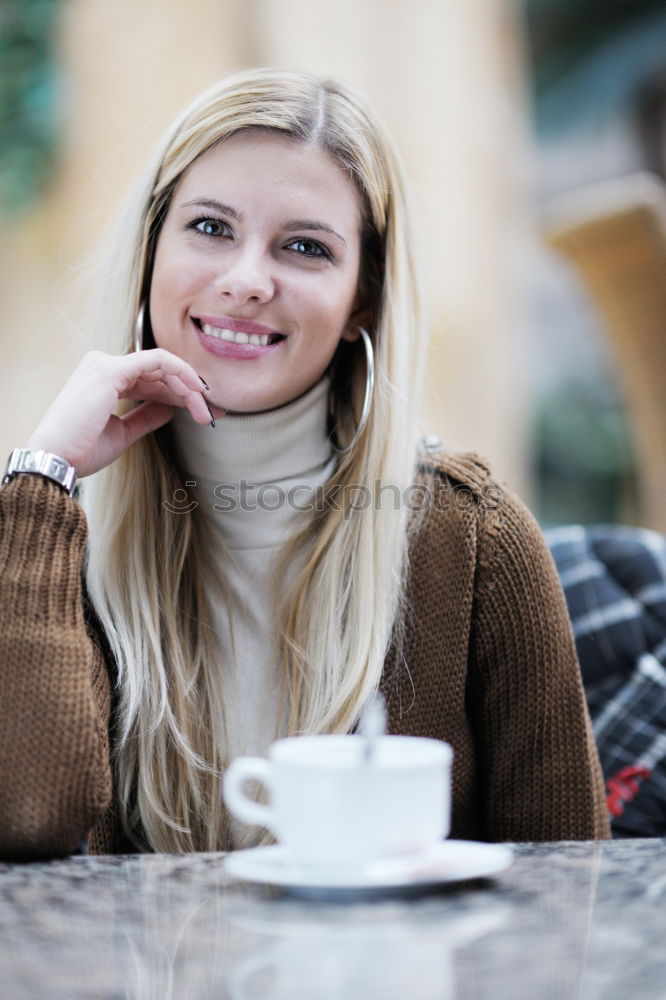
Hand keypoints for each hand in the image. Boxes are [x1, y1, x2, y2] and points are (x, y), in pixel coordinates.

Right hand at [26, 349, 217, 477]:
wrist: (56, 459)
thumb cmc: (81, 450)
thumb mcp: (123, 432)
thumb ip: (146, 416)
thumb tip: (170, 409)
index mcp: (104, 380)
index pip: (151, 380)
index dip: (181, 394)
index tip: (205, 412)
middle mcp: (104, 366)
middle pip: (160, 372)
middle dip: (191, 391)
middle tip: (215, 413)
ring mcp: (106, 364)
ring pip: (163, 366)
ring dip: (190, 387)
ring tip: (206, 411)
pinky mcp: (111, 370)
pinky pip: (157, 361)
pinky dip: (180, 374)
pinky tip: (196, 392)